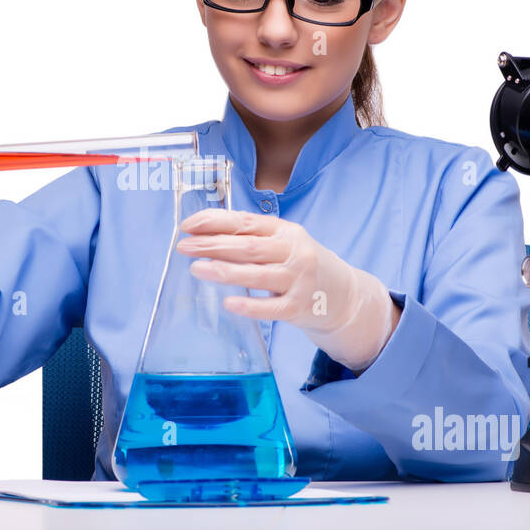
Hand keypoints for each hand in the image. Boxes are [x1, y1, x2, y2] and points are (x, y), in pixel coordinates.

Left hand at [175, 208, 400, 373]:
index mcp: (286, 232)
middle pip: (248, 246)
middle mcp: (294, 253)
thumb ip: (254, 237)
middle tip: (184, 246)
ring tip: (196, 268)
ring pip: (257, 274)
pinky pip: (271, 308)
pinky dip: (249, 305)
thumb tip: (206, 233)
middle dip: (212, 245)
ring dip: (224, 271)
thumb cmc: (304, 265)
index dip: (215, 221)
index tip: (188, 224)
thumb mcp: (286, 242)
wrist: (345, 296)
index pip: (247, 222)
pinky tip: (228, 302)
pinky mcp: (299, 308)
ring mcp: (298, 280)